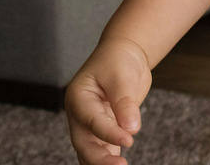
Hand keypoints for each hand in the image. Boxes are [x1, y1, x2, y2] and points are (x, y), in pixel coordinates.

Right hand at [65, 37, 152, 164]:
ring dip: (102, 162)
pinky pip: (104, 149)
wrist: (122, 55)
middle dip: (99, 159)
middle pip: (84, 143)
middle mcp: (81, 114)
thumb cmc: (119, 61)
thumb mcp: (122, 76)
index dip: (110, 133)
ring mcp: (90, 124)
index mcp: (79, 98)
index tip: (129, 140)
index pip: (93, 121)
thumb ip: (125, 102)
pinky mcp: (104, 130)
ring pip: (91, 151)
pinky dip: (109, 159)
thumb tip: (131, 128)